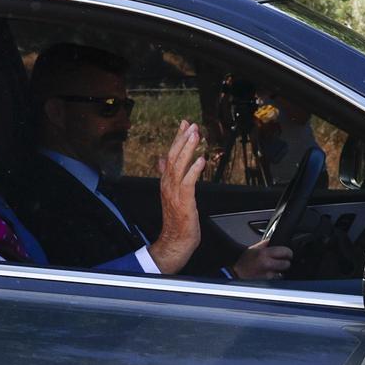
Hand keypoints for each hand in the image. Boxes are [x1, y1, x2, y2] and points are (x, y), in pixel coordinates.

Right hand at [149, 120, 204, 273]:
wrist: (175, 240)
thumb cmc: (177, 220)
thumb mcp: (172, 193)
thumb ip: (168, 175)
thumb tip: (163, 160)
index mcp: (166, 182)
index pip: (171, 155)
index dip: (178, 138)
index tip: (185, 124)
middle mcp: (168, 185)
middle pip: (174, 157)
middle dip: (183, 139)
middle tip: (192, 125)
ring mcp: (174, 193)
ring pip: (179, 166)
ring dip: (188, 149)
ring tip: (195, 135)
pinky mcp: (183, 201)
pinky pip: (188, 182)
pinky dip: (194, 170)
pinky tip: (200, 160)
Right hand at [231, 239, 292, 279]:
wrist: (236, 265)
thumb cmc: (247, 256)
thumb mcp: (258, 246)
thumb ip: (270, 243)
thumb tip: (281, 242)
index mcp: (265, 254)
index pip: (286, 252)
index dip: (288, 253)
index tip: (288, 253)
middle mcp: (266, 265)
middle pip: (287, 264)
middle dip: (286, 262)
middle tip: (282, 260)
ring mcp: (266, 275)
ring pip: (282, 273)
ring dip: (280, 270)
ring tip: (273, 266)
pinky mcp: (266, 281)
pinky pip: (275, 278)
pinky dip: (275, 275)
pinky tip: (269, 271)